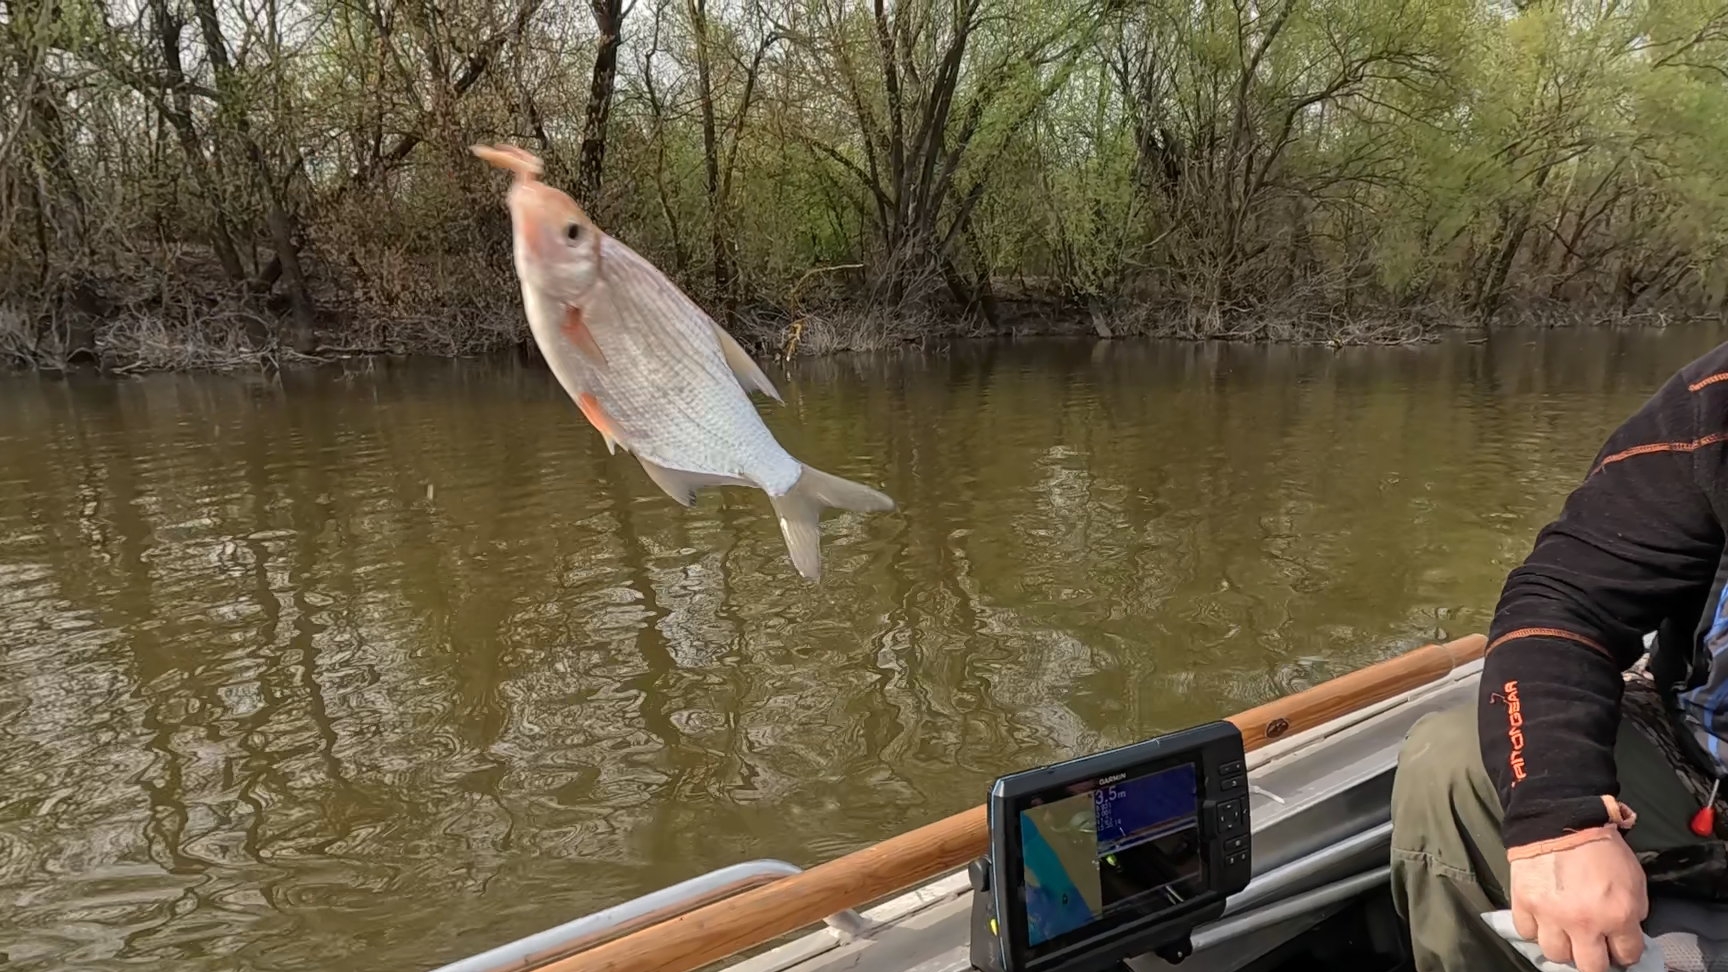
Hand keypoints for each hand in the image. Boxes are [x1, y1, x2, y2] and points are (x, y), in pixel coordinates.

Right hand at [1509, 828, 1648, 971]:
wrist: (1560, 818)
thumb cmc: (1601, 847)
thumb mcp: (1634, 880)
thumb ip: (1632, 911)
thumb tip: (1624, 932)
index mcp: (1617, 914)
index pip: (1627, 956)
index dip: (1625, 951)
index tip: (1619, 945)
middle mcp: (1583, 922)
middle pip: (1590, 967)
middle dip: (1595, 959)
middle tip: (1594, 946)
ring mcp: (1550, 915)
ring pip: (1556, 955)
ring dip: (1563, 946)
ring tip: (1565, 932)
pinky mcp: (1524, 904)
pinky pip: (1527, 932)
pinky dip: (1535, 928)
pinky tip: (1543, 918)